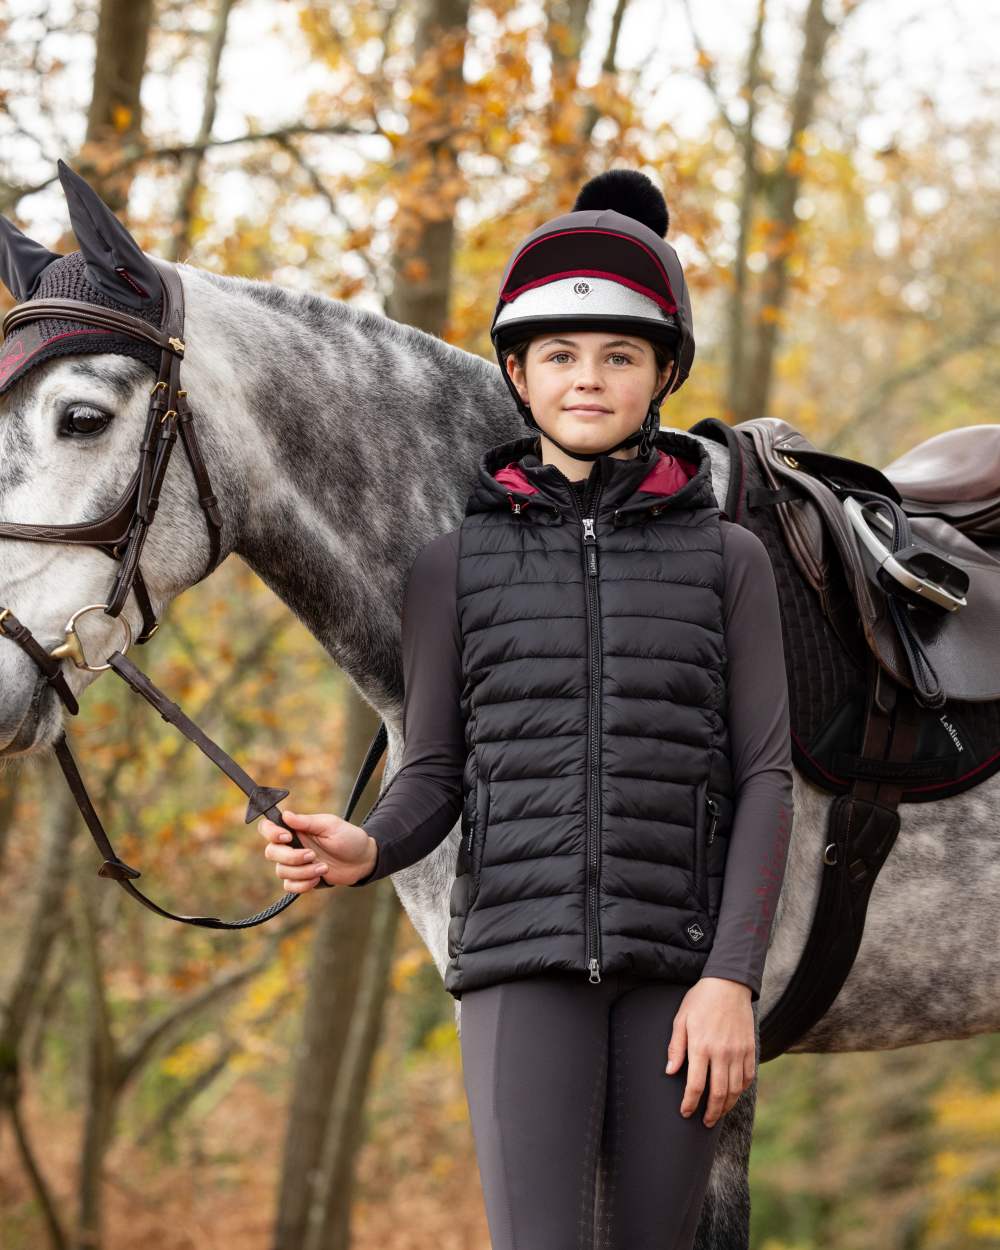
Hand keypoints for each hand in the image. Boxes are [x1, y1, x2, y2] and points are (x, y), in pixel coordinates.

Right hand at [258, 809, 377, 890]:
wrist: (363, 860)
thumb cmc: (348, 838)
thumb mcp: (330, 825)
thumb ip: (306, 822)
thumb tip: (285, 814)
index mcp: (296, 829)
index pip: (267, 828)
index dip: (271, 833)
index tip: (288, 836)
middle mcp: (291, 846)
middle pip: (271, 852)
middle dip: (291, 857)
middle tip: (312, 855)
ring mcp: (295, 864)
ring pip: (281, 871)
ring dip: (302, 871)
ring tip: (323, 867)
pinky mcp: (302, 879)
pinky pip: (289, 886)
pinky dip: (303, 884)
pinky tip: (318, 879)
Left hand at [664, 977, 755, 1126]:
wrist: (729, 983)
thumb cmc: (701, 1000)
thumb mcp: (681, 1019)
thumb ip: (676, 1046)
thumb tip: (670, 1071)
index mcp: (701, 1046)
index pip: (695, 1085)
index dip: (690, 1103)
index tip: (685, 1112)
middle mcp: (722, 1053)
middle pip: (718, 1093)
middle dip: (711, 1112)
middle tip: (705, 1123)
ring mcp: (738, 1052)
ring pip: (735, 1089)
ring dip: (726, 1106)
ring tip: (719, 1114)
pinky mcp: (750, 1049)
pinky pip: (748, 1077)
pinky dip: (741, 1090)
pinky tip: (734, 1095)